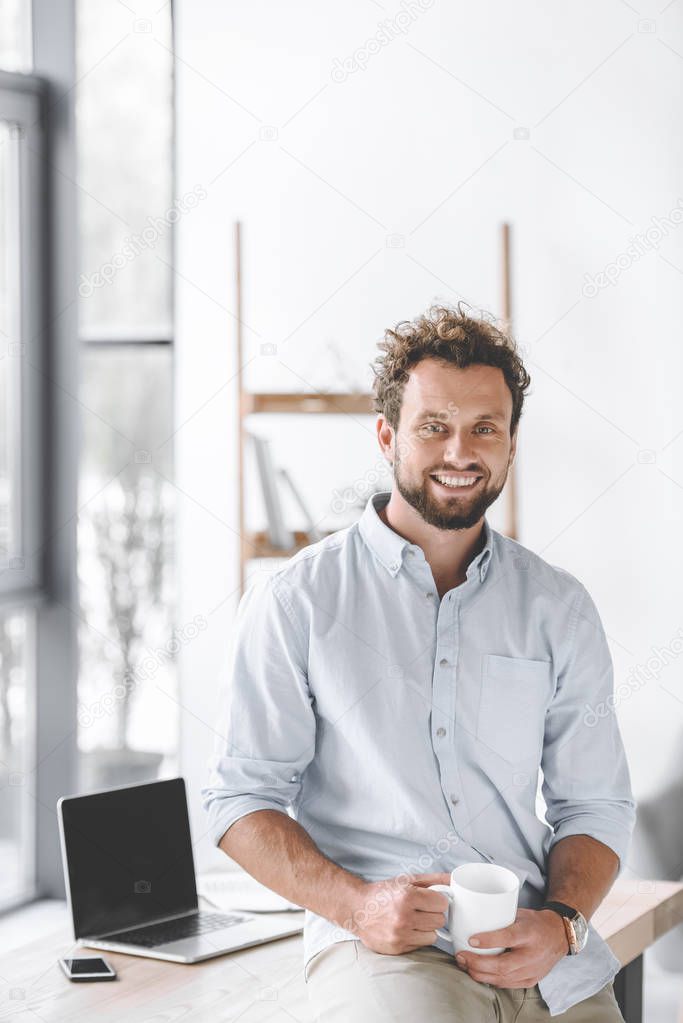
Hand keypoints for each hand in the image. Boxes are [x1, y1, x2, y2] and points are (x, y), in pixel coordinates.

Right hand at [346, 872, 451, 955]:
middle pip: (440, 920)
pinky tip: (405, 930)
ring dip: (426, 928)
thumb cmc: (382, 893)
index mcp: (407, 896)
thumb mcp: (406, 880)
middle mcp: (403, 917)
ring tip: (413, 920)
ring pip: (433, 935)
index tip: (431, 900)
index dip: (438, 901)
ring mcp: (400, 935)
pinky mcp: (397, 948)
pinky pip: (421, 945)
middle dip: (432, 914)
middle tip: (421, 910)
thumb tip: (453, 880)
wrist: (356, 909)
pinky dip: (416, 938)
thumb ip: (432, 879)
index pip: (442, 903)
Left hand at [454, 908, 568, 987]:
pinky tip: (479, 974)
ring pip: (503, 979)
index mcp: (530, 933)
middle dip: (478, 963)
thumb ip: (500, 919)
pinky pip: (507, 984)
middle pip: (503, 965)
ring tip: (465, 965)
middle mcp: (533, 954)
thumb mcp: (520, 913)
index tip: (471, 939)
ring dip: (480, 974)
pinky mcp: (531, 980)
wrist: (558, 936)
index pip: (509, 938)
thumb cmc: (535, 923)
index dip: (489, 940)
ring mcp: (533, 970)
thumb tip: (472, 918)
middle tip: (462, 956)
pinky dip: (491, 980)